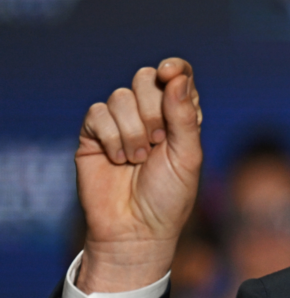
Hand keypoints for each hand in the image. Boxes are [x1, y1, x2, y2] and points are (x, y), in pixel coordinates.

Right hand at [75, 58, 202, 293]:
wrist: (136, 229)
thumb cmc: (169, 196)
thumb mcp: (188, 156)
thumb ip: (184, 116)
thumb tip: (175, 76)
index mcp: (180, 115)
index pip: (177, 75)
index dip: (173, 68)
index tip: (168, 73)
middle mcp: (150, 114)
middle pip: (146, 78)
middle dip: (153, 109)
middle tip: (158, 141)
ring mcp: (120, 122)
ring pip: (121, 96)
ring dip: (133, 130)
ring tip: (139, 160)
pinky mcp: (94, 135)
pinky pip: (98, 113)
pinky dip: (111, 137)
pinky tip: (119, 160)